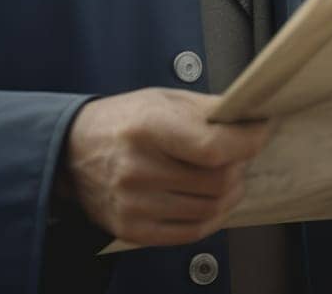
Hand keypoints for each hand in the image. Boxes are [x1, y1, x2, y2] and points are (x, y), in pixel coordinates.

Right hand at [61, 88, 270, 246]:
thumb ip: (208, 109)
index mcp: (148, 128)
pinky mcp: (132, 229)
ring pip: (210, 209)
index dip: (247, 142)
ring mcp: (134, 204)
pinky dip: (212, 218)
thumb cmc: (123, 120)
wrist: (72, 151)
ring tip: (224, 176)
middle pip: (218, 182)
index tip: (259, 132)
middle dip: (239, 167)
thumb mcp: (163, 99)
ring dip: (229, 194)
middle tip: (238, 155)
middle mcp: (138, 169)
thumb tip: (252, 118)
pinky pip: (191, 232)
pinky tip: (210, 200)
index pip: (214, 148)